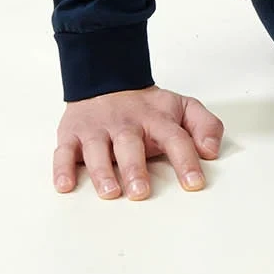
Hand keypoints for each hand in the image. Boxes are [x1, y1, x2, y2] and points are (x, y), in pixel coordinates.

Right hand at [53, 84, 224, 199]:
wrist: (107, 80)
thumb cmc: (147, 107)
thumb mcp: (183, 107)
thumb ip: (205, 125)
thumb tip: (212, 151)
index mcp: (156, 119)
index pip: (175, 138)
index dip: (186, 160)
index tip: (194, 183)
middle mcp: (125, 124)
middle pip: (130, 145)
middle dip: (135, 169)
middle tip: (141, 192)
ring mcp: (97, 130)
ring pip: (97, 150)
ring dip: (102, 172)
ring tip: (110, 192)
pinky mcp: (71, 135)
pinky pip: (63, 152)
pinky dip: (62, 169)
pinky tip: (66, 185)